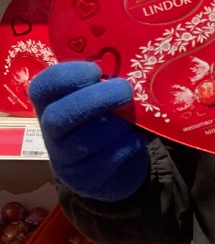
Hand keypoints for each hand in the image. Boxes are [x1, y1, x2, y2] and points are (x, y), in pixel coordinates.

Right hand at [29, 62, 150, 202]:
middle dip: (94, 100)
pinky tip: (142, 134)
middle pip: (59, 117)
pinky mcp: (87, 179)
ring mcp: (66, 159)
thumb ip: (108, 81)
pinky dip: (129, 142)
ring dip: (117, 123)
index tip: (96, 69)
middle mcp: (51, 131)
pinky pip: (109, 159)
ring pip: (86, 140)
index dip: (67, 75)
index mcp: (51, 103)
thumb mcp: (102, 97)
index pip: (43, 86)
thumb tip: (138, 63)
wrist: (114, 166)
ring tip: (136, 114)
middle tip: (124, 89)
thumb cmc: (107, 118)